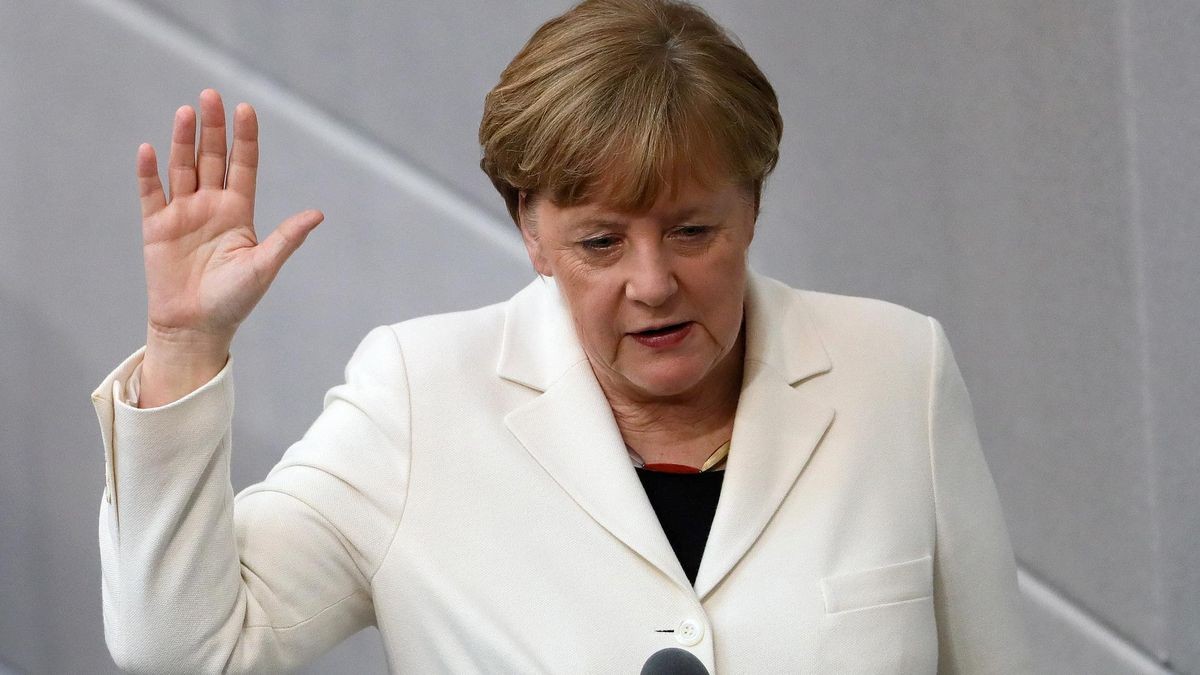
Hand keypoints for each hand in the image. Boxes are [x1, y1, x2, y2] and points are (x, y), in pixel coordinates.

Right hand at [135, 89, 322, 403]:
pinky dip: (149, 172)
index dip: (244, 138)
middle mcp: (211, 206)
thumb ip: (287, 238)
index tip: (245, 109)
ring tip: (186, 111)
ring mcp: (183, 214)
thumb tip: (318, 214)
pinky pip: (151, 193)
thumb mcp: (264, 266)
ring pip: (182, 168)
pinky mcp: (156, 226)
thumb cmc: (234, 301)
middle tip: (211, 96)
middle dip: (212, 128)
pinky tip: (150, 149)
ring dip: (182, 140)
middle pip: (211, 158)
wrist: (196, 328)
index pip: (243, 166)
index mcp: (239, 212)